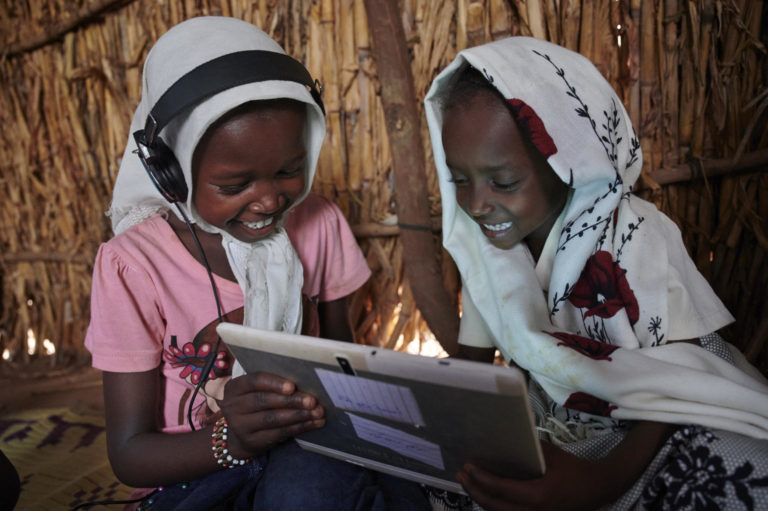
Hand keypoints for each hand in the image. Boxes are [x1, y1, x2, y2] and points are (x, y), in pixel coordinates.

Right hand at [218, 372, 324, 458]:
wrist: (240, 433)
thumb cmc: (255, 402)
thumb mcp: (256, 390)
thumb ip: (273, 385)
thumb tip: (305, 382)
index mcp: (235, 388)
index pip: (254, 381)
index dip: (274, 383)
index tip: (293, 386)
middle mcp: (233, 406)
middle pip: (264, 401)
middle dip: (291, 401)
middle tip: (312, 401)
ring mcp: (240, 426)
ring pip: (273, 419)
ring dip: (299, 415)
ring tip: (318, 412)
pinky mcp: (252, 441)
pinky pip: (278, 433)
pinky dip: (298, 427)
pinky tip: (312, 423)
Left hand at [457, 442, 611, 510]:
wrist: (598, 488)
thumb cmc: (575, 470)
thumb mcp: (552, 454)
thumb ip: (529, 448)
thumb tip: (508, 434)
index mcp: (538, 496)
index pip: (502, 489)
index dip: (483, 479)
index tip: (469, 467)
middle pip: (495, 506)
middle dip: (475, 491)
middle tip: (461, 476)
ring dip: (482, 500)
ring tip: (468, 484)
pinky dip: (495, 505)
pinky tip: (486, 494)